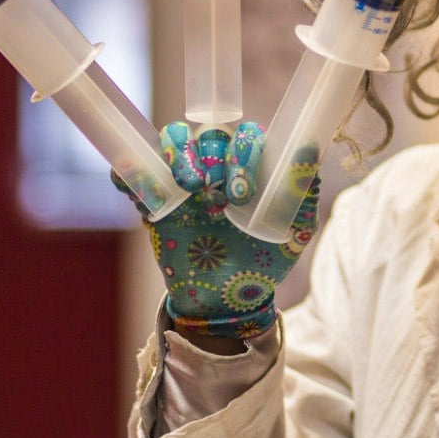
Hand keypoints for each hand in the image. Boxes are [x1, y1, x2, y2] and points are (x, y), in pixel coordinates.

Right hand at [114, 121, 318, 339]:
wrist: (225, 303)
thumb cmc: (263, 262)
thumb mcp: (293, 234)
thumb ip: (303, 197)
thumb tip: (311, 152)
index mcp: (250, 168)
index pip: (245, 137)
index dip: (244, 153)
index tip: (242, 193)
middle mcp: (217, 167)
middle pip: (207, 135)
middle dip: (209, 156)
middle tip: (211, 190)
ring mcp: (183, 182)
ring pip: (172, 142)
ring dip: (177, 155)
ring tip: (187, 188)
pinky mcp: (155, 201)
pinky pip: (132, 173)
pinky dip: (127, 172)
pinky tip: (132, 186)